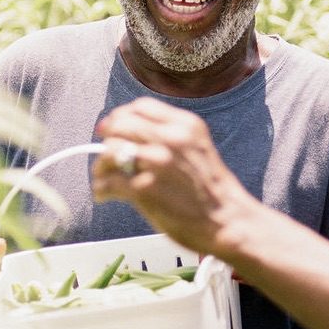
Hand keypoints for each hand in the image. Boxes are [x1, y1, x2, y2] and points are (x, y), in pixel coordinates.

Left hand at [92, 97, 255, 256]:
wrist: (229, 221)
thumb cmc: (212, 191)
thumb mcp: (197, 148)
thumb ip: (170, 137)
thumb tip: (132, 136)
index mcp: (185, 125)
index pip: (141, 107)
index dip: (121, 117)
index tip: (113, 130)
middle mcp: (170, 138)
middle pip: (120, 125)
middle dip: (107, 140)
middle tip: (105, 156)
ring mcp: (156, 162)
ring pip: (110, 150)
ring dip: (100, 166)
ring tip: (102, 179)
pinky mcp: (144, 189)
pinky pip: (108, 182)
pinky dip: (101, 189)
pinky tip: (105, 195)